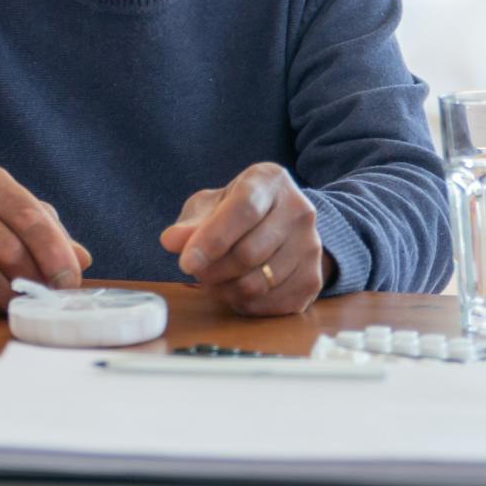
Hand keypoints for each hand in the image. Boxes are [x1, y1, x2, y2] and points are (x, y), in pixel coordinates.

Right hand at [0, 160, 92, 313]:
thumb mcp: (20, 215)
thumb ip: (53, 234)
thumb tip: (82, 259)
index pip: (30, 218)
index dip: (56, 255)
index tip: (70, 282)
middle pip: (10, 251)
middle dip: (36, 280)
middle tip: (49, 297)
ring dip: (11, 297)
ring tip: (21, 299)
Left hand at [157, 162, 324, 315]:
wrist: (280, 225)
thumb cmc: (235, 211)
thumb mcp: (210, 205)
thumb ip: (190, 223)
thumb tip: (172, 241)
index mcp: (270, 181)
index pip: (243, 210)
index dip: (212, 239)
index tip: (186, 262)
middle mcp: (299, 210)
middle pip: (249, 253)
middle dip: (212, 270)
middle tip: (195, 272)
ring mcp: (311, 247)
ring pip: (258, 284)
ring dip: (224, 290)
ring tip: (211, 280)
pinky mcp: (313, 280)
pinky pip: (270, 305)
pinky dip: (243, 305)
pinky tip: (233, 290)